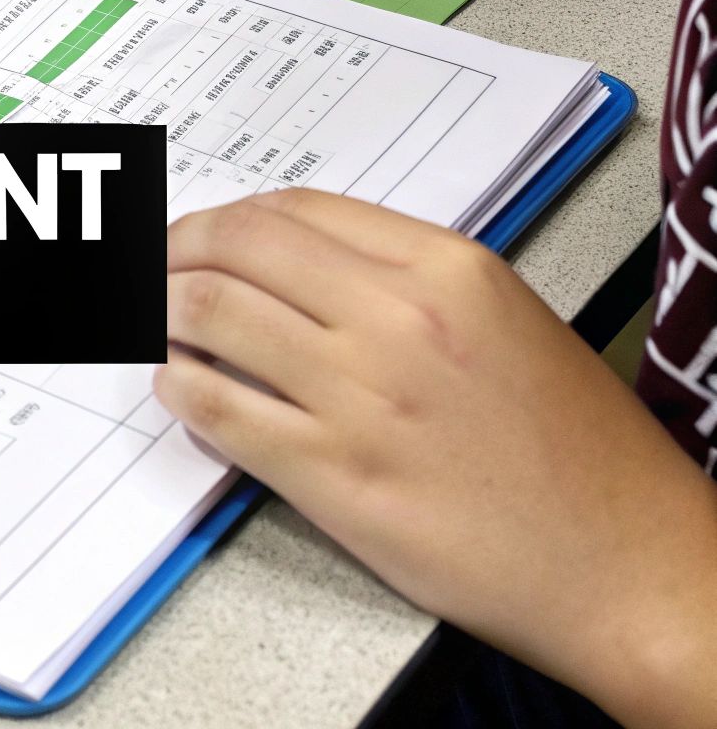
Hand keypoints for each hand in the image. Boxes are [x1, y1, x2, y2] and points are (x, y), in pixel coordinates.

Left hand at [159, 189, 716, 728]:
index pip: (293, 211)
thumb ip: (407, 283)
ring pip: (207, 316)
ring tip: (152, 326)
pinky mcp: (331, 474)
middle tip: (149, 271)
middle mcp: (396, 318)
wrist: (624, 563)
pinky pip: (215, 408)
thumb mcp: (506, 323)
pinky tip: (174, 386)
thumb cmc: (577, 452)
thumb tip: (299, 267)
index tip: (198, 234)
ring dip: (158, 315)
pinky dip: (175, 387)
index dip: (225, 217)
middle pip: (234, 248)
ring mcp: (358, 396)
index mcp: (446, 268)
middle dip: (172, 253)